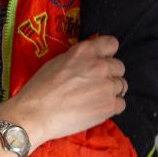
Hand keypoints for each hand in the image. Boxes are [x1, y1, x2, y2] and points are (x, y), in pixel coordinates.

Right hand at [0, 36, 126, 147]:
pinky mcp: (109, 106)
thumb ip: (78, 58)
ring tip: (94, 98)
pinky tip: (96, 109)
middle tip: (95, 84)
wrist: (36, 113)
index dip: (107, 53)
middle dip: (109, 74)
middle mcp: (100, 65)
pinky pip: (121, 104)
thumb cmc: (40, 88)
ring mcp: (107, 86)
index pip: (112, 43)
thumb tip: (88, 60)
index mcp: (85, 51)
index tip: (102, 60)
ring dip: (111, 91)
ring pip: (121, 86)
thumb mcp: (57, 62)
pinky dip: (111, 107)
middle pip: (119, 67)